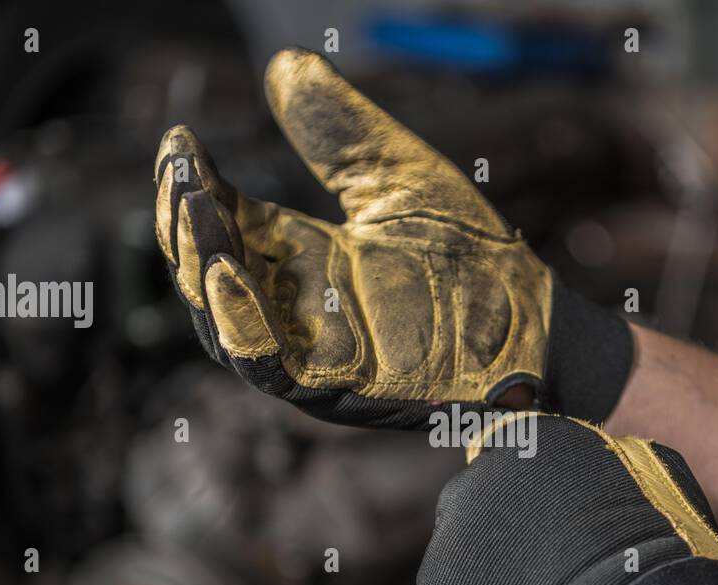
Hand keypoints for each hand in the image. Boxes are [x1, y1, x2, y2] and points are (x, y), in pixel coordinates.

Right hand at [153, 49, 630, 427]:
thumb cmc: (475, 260)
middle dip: (183, 222)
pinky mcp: (340, 386)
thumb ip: (341, 133)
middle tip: (181, 168)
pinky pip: (270, 365)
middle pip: (210, 274)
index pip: (226, 226)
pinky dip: (239, 322)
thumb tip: (287, 64)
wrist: (536, 324)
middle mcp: (298, 310)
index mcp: (305, 262)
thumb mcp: (399, 178)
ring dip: (199, 264)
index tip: (181, 141)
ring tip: (196, 205)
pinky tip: (225, 271)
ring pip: (226, 320)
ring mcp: (314, 353)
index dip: (196, 188)